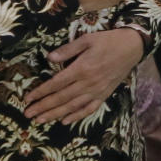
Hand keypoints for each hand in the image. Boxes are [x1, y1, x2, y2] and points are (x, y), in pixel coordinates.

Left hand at [24, 29, 145, 123]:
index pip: (56, 84)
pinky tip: (65, 121)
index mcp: (81, 69)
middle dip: (43, 107)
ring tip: (41, 120)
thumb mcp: (87, 40)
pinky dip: (77, 116)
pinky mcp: (104, 94)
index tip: (27, 99)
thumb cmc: (108, 41)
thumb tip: (49, 58)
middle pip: (61, 98)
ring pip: (72, 106)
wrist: (132, 47)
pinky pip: (89, 109)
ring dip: (55, 114)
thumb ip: (68, 50)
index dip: (40, 92)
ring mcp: (97, 91)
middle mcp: (88, 83)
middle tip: (28, 115)